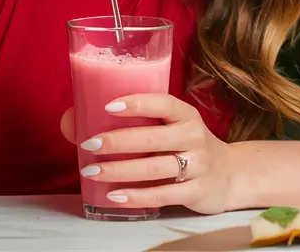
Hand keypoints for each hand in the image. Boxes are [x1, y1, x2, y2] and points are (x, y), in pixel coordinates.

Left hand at [59, 94, 233, 214]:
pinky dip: (137, 196)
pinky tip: (114, 195)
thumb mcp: (166, 127)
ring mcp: (198, 165)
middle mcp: (194, 136)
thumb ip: (128, 123)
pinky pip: (163, 195)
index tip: (108, 106)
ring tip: (93, 172)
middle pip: (154, 138)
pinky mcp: (197, 191)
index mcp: (185, 114)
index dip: (137, 103)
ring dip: (121, 171)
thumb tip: (71, 120)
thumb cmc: (183, 145)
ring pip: (155, 168)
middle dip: (118, 141)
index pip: (163, 103)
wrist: (228, 175)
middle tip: (89, 144)